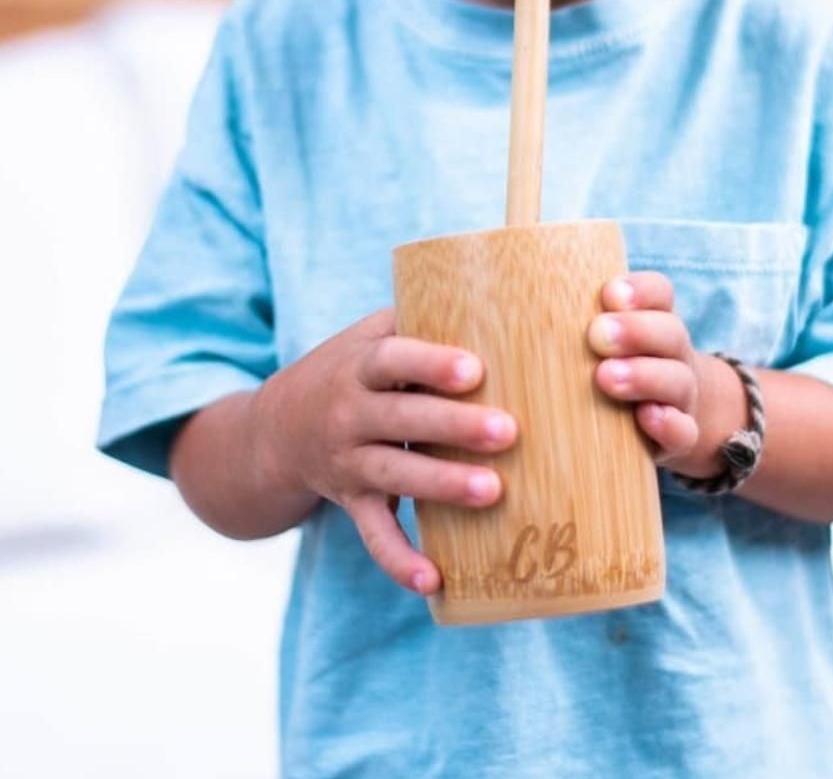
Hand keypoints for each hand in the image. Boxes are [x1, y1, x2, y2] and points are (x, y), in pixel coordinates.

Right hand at [251, 310, 517, 594]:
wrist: (274, 429)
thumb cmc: (351, 370)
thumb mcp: (370, 336)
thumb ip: (421, 319)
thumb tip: (500, 302)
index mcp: (359, 366)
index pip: (392, 359)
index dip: (430, 364)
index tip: (473, 369)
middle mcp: (349, 414)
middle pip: (402, 419)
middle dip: (454, 426)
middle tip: (508, 431)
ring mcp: (348, 462)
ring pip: (396, 474)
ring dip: (442, 485)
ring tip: (492, 492)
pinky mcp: (352, 502)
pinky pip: (374, 535)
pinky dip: (400, 561)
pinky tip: (433, 581)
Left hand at [587, 273, 742, 476]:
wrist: (668, 418)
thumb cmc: (613, 367)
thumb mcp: (599, 341)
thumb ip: (573, 322)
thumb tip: (523, 308)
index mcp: (654, 320)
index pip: (659, 293)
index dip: (640, 291)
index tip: (609, 294)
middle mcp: (673, 354)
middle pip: (669, 333)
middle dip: (635, 331)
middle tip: (597, 334)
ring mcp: (681, 396)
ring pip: (677, 380)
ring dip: (644, 376)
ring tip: (606, 377)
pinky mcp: (680, 436)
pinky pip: (685, 431)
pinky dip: (669, 424)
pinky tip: (647, 417)